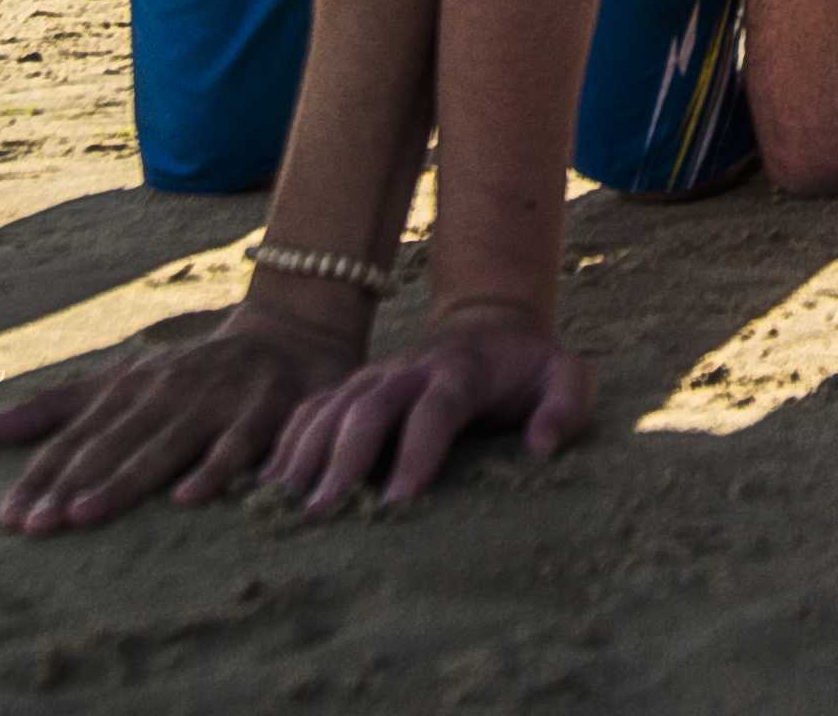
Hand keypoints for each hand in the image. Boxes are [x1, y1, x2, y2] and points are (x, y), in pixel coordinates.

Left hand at [0, 303, 365, 533]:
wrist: (287, 336)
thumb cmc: (188, 374)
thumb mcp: (118, 384)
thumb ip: (52, 409)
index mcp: (127, 388)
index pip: (74, 438)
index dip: (40, 476)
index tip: (7, 517)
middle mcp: (164, 391)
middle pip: (110, 445)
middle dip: (70, 485)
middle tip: (33, 527)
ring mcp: (213, 399)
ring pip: (161, 446)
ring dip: (122, 481)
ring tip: (84, 515)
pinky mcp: (262, 412)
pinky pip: (236, 447)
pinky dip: (212, 471)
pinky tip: (187, 500)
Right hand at [260, 306, 590, 514]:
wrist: (492, 327)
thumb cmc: (530, 368)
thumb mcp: (567, 376)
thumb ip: (565, 405)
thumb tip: (542, 447)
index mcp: (462, 370)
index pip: (436, 408)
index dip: (417, 451)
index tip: (400, 501)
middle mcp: (410, 369)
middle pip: (370, 406)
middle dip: (345, 458)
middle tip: (326, 512)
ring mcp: (377, 375)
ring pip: (332, 405)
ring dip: (307, 451)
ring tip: (288, 503)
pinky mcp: (356, 386)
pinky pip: (313, 407)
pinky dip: (288, 439)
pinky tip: (270, 481)